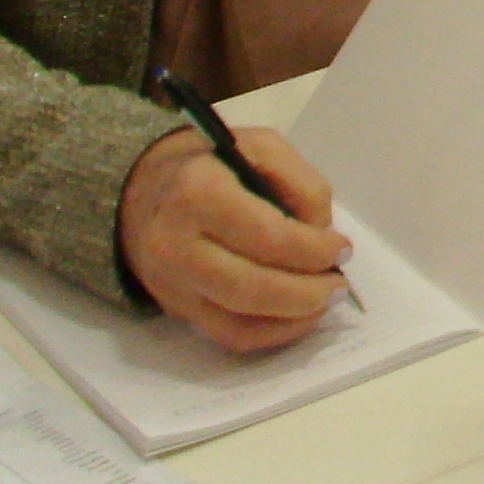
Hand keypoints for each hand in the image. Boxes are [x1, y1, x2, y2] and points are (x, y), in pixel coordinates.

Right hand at [119, 126, 349, 352]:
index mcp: (198, 192)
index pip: (267, 236)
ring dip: (294, 319)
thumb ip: (301, 184)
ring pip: (239, 322)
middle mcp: (176, 243)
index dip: (313, 250)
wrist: (140, 190)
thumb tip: (322, 235)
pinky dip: (270, 334)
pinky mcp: (175, 308)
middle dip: (307, 293)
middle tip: (339, 287)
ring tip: (325, 302)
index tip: (342, 249)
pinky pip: (227, 336)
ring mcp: (171, 283)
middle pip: (252, 288)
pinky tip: (297, 317)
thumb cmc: (211, 164)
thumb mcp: (261, 147)